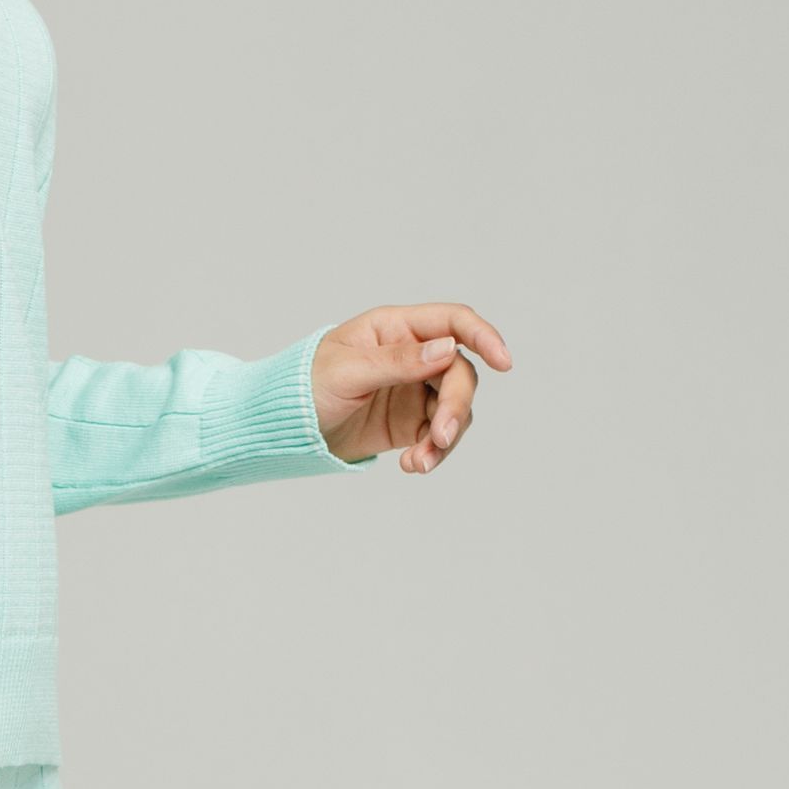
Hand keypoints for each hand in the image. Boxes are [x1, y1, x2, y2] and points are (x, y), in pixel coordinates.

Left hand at [310, 301, 510, 471]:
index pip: (453, 322)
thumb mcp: (347, 371)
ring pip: (454, 409)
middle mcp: (413, 355)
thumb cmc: (305, 386)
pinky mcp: (410, 423)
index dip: (484, 336)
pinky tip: (412, 465)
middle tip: (440, 437)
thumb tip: (448, 350)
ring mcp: (414, 390)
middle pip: (460, 373)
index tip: (505, 362)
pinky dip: (433, 452)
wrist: (283, 427)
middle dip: (456, 407)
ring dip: (446, 437)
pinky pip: (438, 435)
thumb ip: (398, 361)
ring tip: (420, 462)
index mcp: (396, 328)